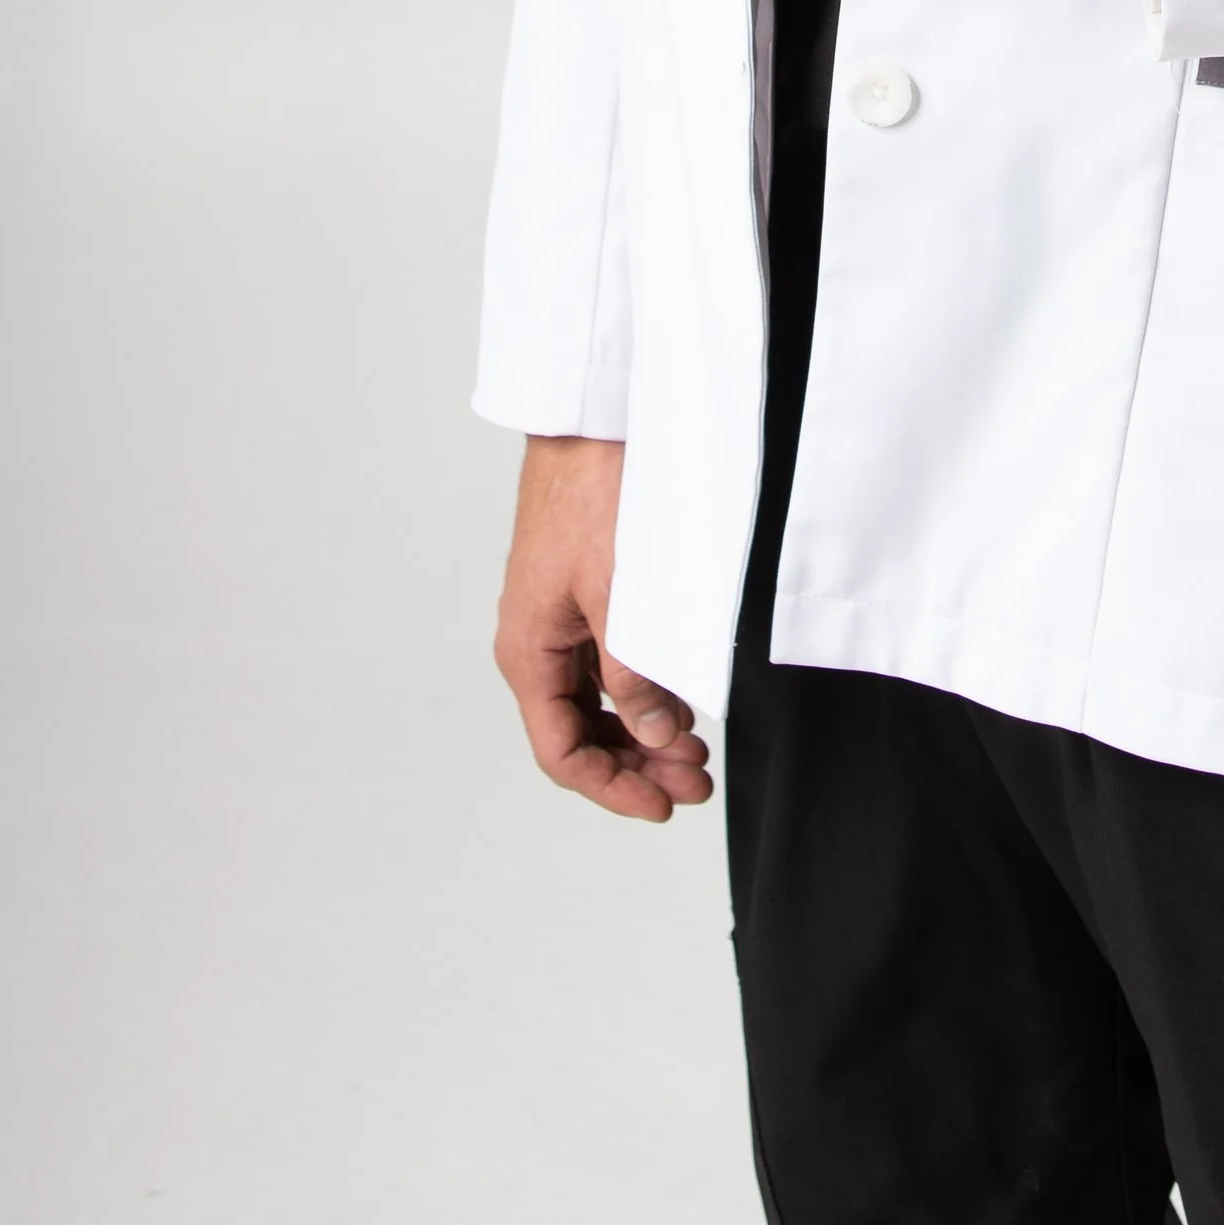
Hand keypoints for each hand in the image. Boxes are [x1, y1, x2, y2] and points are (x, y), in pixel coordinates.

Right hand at [494, 434, 713, 822]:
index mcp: (528, 651)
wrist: (592, 420)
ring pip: (595, 701)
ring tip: (695, 749)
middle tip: (695, 782)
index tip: (661, 805)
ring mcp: (558, 619)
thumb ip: (634, 673)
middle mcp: (536, 642)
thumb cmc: (595, 494)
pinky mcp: (583, 594)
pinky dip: (640, 689)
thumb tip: (656, 734)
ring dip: (642, 730)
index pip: (562, 751)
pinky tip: (679, 697)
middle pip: (579, 733)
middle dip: (636, 764)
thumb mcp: (621, 594)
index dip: (611, 788)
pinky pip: (605, 664)